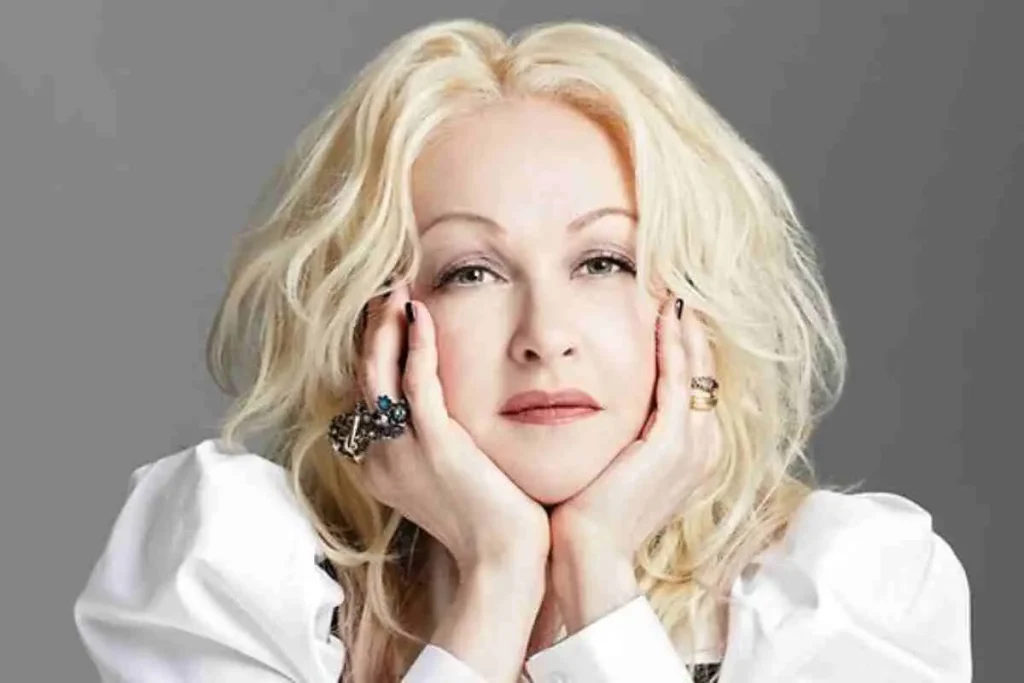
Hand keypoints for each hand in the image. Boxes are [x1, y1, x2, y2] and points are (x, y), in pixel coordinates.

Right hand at [353, 282, 549, 577]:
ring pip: (380, 372)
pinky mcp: (434, 444)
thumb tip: (451, 408)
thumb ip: (441, 437)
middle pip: (366, 376)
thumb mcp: (453, 472)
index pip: (370, 393)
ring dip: (386, 325)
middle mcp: (380, 455)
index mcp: (381, 462)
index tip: (390, 312)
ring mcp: (401, 450)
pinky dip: (415, 342)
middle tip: (387, 289)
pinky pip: (416, 380)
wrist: (505, 558)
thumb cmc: (491, 517)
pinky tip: (421, 311)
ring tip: (397, 288)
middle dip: (374, 328)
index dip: (376, 348)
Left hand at [547, 296, 720, 608]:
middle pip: (703, 368)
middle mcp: (703, 445)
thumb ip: (620, 428)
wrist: (588, 554)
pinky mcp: (674, 443)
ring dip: (685, 325)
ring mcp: (693, 445)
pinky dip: (674, 343)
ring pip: (696, 367)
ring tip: (672, 284)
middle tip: (673, 280)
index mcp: (690, 449)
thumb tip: (594, 393)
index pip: (693, 381)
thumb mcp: (612, 460)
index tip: (664, 302)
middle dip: (688, 325)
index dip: (682, 341)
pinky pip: (679, 379)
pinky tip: (664, 311)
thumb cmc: (589, 511)